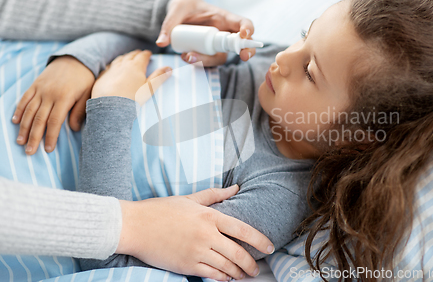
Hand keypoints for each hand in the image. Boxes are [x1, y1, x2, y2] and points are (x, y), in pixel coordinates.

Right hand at [12, 56, 93, 154]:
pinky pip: (24, 99)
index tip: (48, 149)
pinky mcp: (35, 85)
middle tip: (30, 152)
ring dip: (24, 127)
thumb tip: (74, 130)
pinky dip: (19, 110)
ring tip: (20, 141)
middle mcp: (50, 94)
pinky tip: (15, 122)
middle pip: (39, 119)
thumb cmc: (84, 80)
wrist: (75, 59)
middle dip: (34, 137)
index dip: (51, 136)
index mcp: (64, 98)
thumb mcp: (87, 95)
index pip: (55, 121)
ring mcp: (40, 89)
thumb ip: (79, 112)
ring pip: (29, 110)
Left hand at [91, 49, 170, 99]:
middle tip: (139, 53)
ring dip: (125, 57)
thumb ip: (159, 77)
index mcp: (136, 67)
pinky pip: (109, 67)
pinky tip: (113, 67)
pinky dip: (113, 64)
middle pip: (131, 55)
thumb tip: (169, 68)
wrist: (111, 106)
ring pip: (119, 59)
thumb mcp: (149, 88)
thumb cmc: (132, 98)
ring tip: (127, 57)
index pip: (143, 56)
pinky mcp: (103, 77)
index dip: (147, 54)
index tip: (149, 53)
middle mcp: (123, 65)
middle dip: (136, 54)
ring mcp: (112, 70)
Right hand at [117, 185, 274, 280]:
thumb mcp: (189, 199)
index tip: (269, 248)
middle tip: (256, 269)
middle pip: (237, 253)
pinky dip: (221, 278)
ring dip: (238, 273)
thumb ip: (215, 195)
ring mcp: (196, 252)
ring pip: (226, 267)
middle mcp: (206, 235)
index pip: (242, 230)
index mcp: (209, 216)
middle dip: (250, 264)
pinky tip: (226, 278)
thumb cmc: (161, 210)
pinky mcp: (186, 265)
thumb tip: (236, 188)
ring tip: (243, 276)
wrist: (135, 226)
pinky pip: (211, 275)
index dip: (259, 240)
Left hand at [156, 0, 256, 66]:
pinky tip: (186, 57)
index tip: (244, 35)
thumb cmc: (183, 5)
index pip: (242, 23)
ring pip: (222, 56)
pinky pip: (208, 61)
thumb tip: (161, 43)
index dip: (248, 29)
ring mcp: (216, 45)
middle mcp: (223, 32)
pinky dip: (198, 62)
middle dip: (246, 51)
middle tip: (243, 57)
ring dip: (209, 60)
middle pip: (241, 44)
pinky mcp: (207, 53)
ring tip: (189, 57)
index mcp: (223, 17)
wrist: (178, 13)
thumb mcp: (177, 9)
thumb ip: (169, 23)